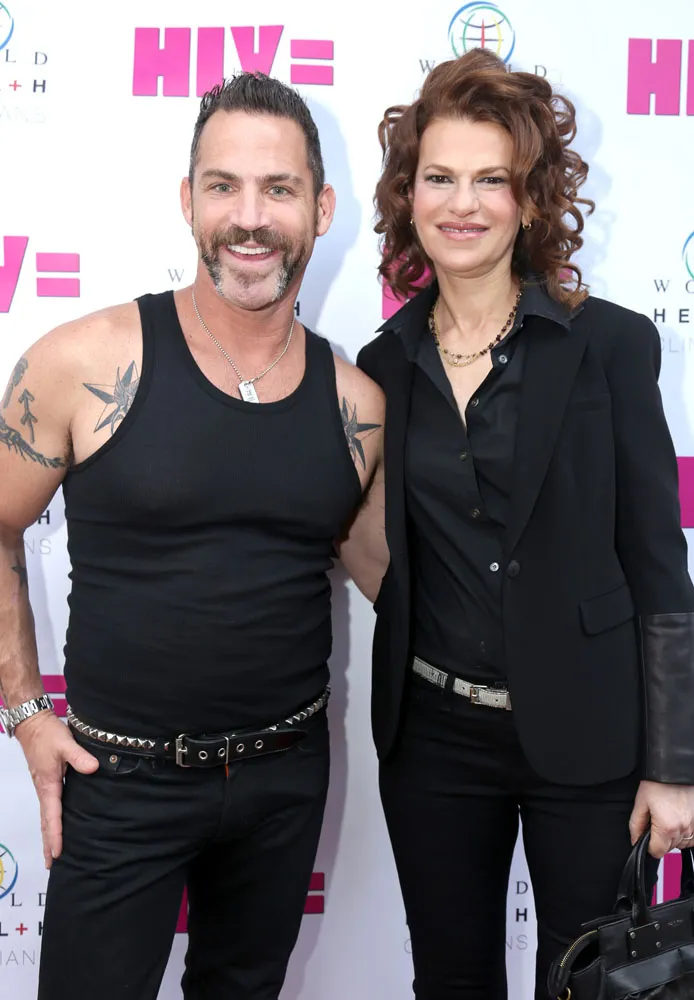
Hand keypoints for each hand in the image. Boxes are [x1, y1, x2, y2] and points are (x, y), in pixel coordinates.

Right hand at [15, 711, 97, 868]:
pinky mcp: (46, 782)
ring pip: (46, 816)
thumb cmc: (48, 735)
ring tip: (50, 853)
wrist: (33, 725)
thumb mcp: (66, 743)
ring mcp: (44, 787)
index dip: (56, 835)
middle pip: (46, 822)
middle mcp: (44, 789)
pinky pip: (48, 807)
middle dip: (48, 843)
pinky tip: (54, 826)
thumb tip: (93, 768)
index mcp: (49, 784)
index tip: (57, 852)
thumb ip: (80, 756)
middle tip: (50, 864)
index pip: (53, 816)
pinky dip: (50, 822)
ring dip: (48, 835)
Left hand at [629, 780, 693, 858]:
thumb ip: (636, 824)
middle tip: (656, 821)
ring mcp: (693, 826)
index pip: (656, 852)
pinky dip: (685, 832)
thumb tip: (635, 840)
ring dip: (673, 836)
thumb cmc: (659, 781)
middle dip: (660, 839)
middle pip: (669, 847)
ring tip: (668, 817)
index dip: (648, 846)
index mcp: (666, 827)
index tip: (646, 837)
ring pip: (681, 843)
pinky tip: (678, 819)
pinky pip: (692, 837)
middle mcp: (683, 829)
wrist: (675, 768)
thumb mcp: (641, 801)